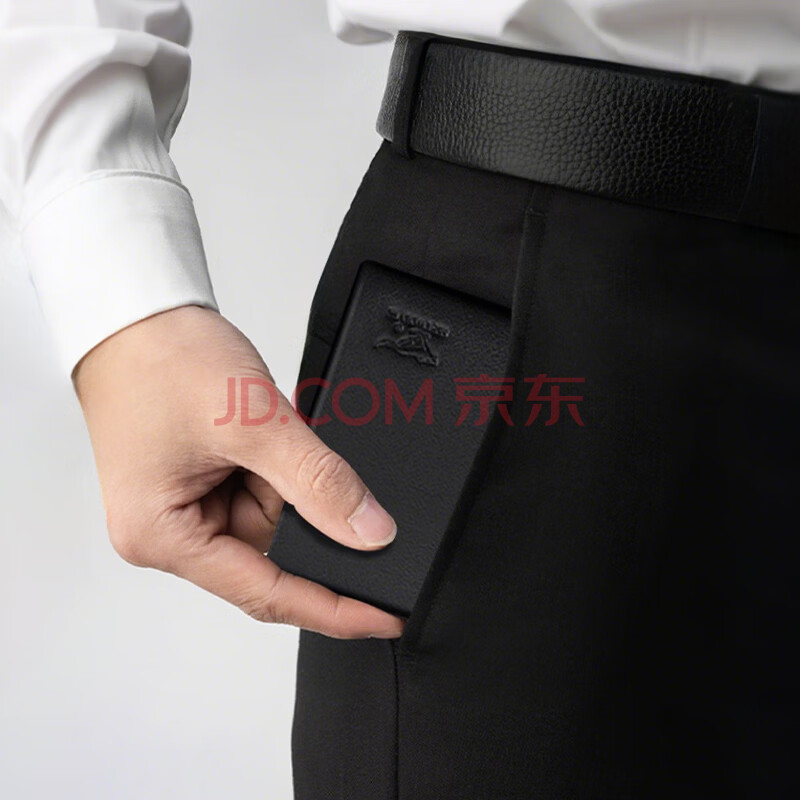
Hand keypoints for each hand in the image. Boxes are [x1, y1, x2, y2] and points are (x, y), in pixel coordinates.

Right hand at [73, 305, 404, 638]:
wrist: (139, 310)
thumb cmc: (162, 358)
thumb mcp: (253, 423)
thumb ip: (319, 483)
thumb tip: (370, 532)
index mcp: (162, 537)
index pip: (265, 593)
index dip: (334, 609)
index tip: (385, 616)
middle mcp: (171, 531)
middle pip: (271, 556)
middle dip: (311, 518)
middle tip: (329, 478)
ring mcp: (189, 505)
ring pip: (273, 521)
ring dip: (294, 485)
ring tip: (272, 431)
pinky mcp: (205, 481)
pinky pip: (264, 492)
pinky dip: (284, 471)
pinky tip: (275, 438)